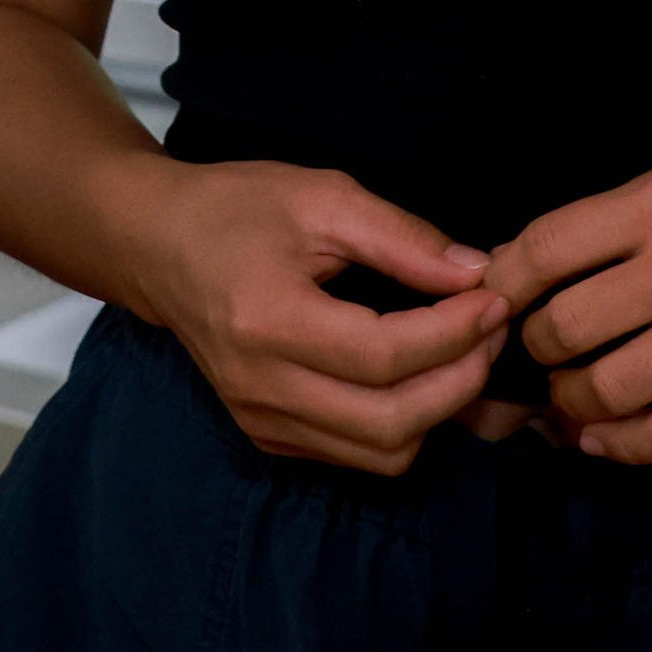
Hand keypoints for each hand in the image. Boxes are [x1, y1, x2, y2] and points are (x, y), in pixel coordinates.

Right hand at [127, 161, 508, 475]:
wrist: (157, 245)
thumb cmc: (236, 209)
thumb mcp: (322, 197)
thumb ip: (403, 238)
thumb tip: (475, 274)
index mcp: (267, 320)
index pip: (384, 354)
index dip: (455, 332)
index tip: (494, 297)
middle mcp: (260, 386)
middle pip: (390, 421)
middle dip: (461, 380)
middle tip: (494, 330)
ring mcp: (261, 419)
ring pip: (381, 452)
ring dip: (440, 411)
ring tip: (466, 353)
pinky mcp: (267, 434)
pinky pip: (356, 453)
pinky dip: (404, 425)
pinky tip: (423, 376)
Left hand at [486, 154, 651, 464]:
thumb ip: (600, 226)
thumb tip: (503, 266)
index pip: (542, 249)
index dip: (502, 286)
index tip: (496, 305)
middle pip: (563, 327)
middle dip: (537, 349)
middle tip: (547, 353)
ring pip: (604, 389)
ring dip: (572, 401)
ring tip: (577, 393)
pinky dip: (622, 445)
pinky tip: (608, 435)